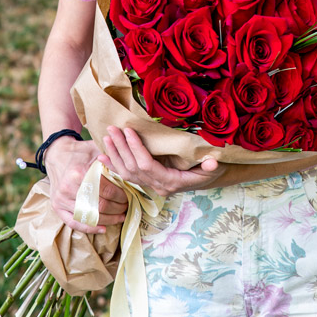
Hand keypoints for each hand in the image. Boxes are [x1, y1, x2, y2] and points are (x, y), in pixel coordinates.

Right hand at [45, 136, 127, 233]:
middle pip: (99, 206)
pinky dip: (90, 228)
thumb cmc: (81, 151)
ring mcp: (61, 199)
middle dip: (117, 208)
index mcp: (79, 173)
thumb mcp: (96, 149)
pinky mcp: (56, 207)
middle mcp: (68, 188)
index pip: (106, 190)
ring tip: (120, 217)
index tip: (129, 196)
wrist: (57, 154)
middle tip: (127, 206)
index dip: (121, 196)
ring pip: (89, 216)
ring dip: (108, 219)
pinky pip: (74, 222)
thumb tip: (130, 169)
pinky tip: (103, 228)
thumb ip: (111, 158)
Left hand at [102, 126, 221, 197]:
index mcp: (170, 182)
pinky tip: (102, 157)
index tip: (128, 131)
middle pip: (133, 168)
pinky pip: (127, 176)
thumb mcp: (214, 168)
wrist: (207, 180)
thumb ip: (210, 166)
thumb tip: (212, 162)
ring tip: (106, 137)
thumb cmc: (209, 171)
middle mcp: (157, 187)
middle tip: (112, 129)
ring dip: (115, 154)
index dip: (136, 148)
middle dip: (120, 147)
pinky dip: (114, 166)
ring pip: (127, 172)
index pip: (146, 165)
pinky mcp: (147, 183)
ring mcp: (151, 186)